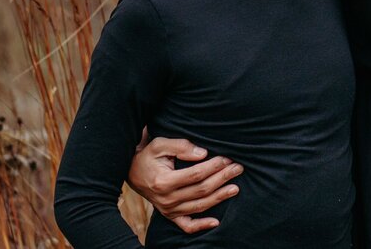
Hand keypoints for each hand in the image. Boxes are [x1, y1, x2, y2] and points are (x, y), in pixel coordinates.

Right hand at [128, 134, 242, 233]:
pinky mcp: (170, 215)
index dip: (213, 167)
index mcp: (164, 181)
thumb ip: (181, 147)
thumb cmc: (149, 156)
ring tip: (235, 188)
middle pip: (201, 190)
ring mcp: (168, 209)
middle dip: (222, 178)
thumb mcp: (160, 144)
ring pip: (199, 206)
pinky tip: (216, 222)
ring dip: (219, 197)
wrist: (132, 172)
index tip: (227, 158)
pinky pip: (187, 225)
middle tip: (238, 168)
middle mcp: (166, 198)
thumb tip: (203, 153)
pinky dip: (201, 225)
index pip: (195, 175)